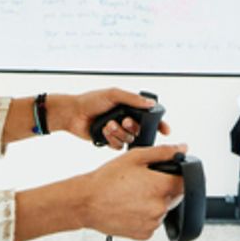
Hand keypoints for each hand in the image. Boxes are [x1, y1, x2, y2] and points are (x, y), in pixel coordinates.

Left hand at [56, 88, 171, 148]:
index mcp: (129, 107)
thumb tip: (150, 103)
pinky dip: (111, 139)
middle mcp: (126, 120)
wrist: (73, 114)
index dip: (160, 125)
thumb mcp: (113, 94)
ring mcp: (118, 131)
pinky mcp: (110, 141)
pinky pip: (119, 146)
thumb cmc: (91, 100)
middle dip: (133, 126)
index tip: (166, 131)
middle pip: (140, 130)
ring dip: (119, 132)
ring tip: (108, 124)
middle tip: (124, 121)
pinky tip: (103, 131)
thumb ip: (133, 99)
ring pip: (130, 139)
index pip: (150, 117)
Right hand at [81, 145, 186, 239]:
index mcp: (162, 187)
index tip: (164, 174)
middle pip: (175, 196)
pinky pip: (152, 223)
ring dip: (154, 202)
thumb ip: (163, 152)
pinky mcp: (144, 235)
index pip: (185, 181)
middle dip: (164, 188)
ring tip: (133, 195)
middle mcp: (160, 208)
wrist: (86, 202)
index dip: (176, 176)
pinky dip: (145, 216)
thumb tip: (182, 149)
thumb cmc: (107, 179)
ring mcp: (153, 223)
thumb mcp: (135, 157)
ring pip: (163, 210)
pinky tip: (130, 207)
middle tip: (141, 183)